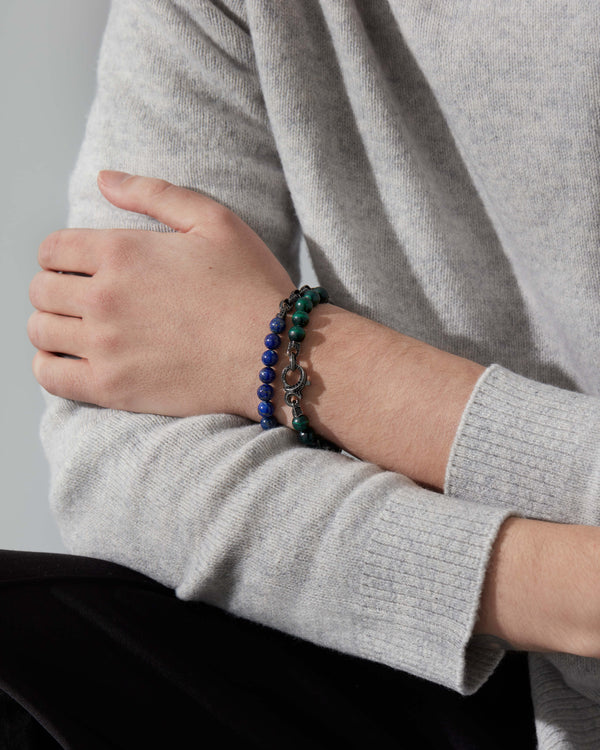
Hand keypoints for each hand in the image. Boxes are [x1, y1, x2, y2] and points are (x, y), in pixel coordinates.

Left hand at [28, 171, 293, 416]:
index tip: (80, 267)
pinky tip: (73, 361)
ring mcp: (104, 345)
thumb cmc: (251, 285)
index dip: (60, 255)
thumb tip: (103, 178)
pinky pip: (50, 377)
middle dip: (56, 289)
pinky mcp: (113, 388)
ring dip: (52, 326)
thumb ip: (153, 193)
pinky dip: (50, 366)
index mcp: (121, 251)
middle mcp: (103, 296)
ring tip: (79, 330)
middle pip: (41, 290)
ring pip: (39, 332)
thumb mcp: (214, 220)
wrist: (275, 353)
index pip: (52, 249)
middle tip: (84, 299)